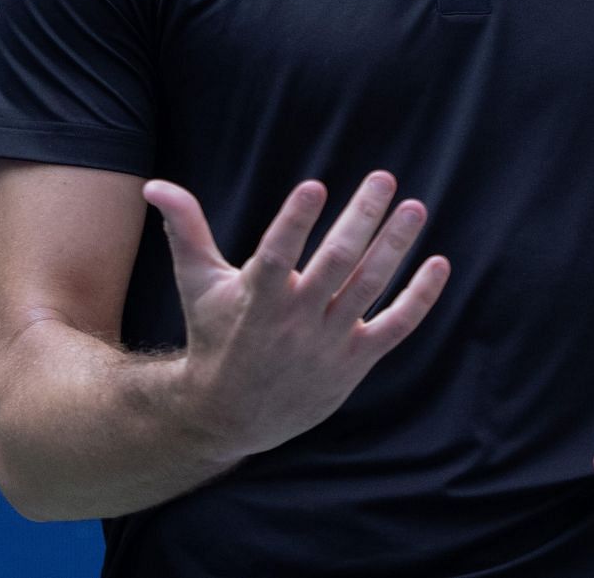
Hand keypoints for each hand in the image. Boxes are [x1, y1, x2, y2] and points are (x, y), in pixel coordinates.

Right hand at [143, 171, 449, 460]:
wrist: (229, 416)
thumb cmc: (214, 336)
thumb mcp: (198, 283)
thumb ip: (186, 229)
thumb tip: (156, 185)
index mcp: (257, 298)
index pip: (278, 253)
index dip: (295, 221)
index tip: (315, 186)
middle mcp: (296, 320)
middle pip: (336, 263)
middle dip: (362, 218)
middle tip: (383, 178)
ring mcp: (329, 342)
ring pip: (370, 288)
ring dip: (395, 247)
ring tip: (415, 207)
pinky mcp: (354, 361)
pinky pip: (395, 327)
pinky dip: (420, 297)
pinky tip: (438, 262)